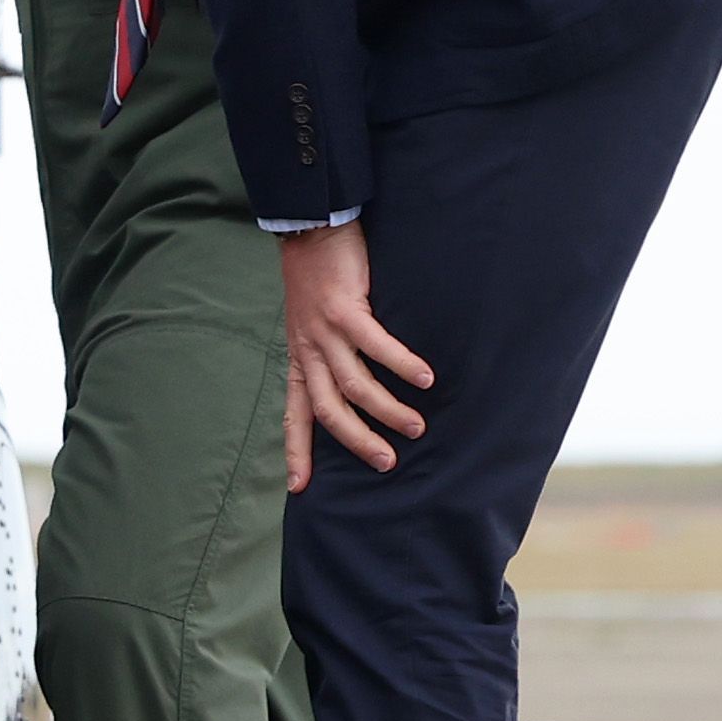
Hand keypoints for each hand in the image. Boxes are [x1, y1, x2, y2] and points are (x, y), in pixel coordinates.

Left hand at [278, 220, 432, 487]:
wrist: (309, 233)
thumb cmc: (318, 282)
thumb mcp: (313, 327)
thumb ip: (331, 357)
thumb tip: (359, 388)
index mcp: (302, 360)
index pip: (296, 415)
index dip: (297, 451)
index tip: (298, 487)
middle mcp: (309, 351)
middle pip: (329, 410)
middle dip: (356, 441)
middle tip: (386, 463)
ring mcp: (324, 332)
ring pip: (353, 384)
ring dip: (386, 408)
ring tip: (416, 427)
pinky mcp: (344, 309)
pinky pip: (374, 345)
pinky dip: (399, 363)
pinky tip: (425, 377)